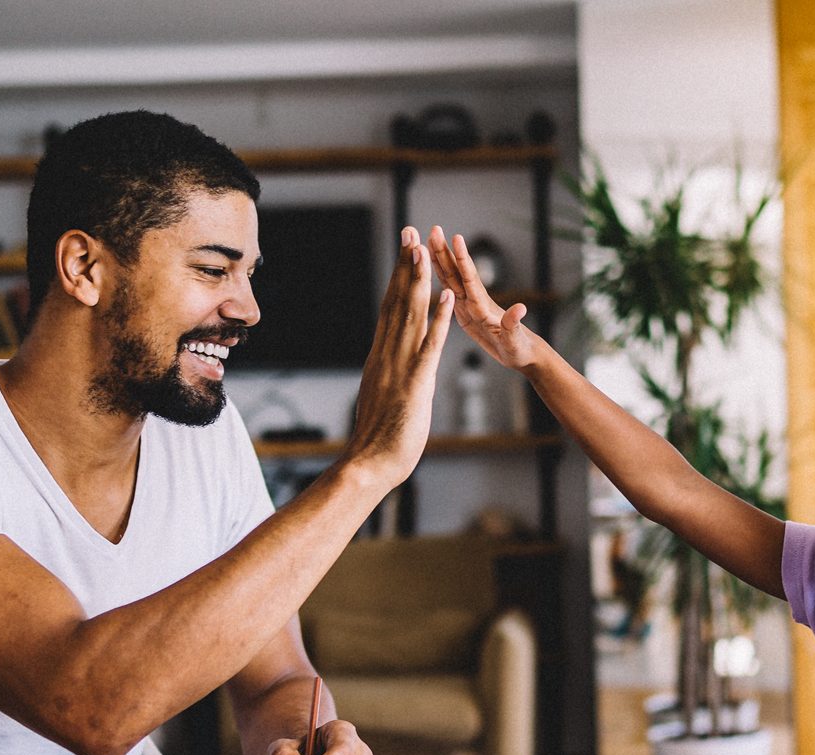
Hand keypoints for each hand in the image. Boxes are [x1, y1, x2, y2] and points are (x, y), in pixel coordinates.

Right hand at [341, 226, 454, 489]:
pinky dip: (438, 319)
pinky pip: (429, 345)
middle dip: (406, 265)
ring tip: (425, 250)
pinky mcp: (415, 382)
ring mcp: (400, 366)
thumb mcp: (381, 397)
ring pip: (411, 314)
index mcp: (381, 356)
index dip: (399, 277)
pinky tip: (446, 297)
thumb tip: (386, 366)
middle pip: (398, 301)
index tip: (404, 251)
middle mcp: (387, 353)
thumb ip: (386, 376)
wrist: (368, 463)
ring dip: (420, 281)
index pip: (391, 308)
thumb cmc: (377, 439)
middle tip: (411, 232)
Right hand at [425, 225, 546, 371]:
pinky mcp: (464, 313)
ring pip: (451, 278)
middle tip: (434, 229)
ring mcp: (469, 305)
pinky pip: (449, 292)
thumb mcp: (516, 339)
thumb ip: (513, 324)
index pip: (471, 278)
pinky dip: (439, 278)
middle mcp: (475, 301)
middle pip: (457, 272)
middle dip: (444, 252)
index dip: (463, 259)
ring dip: (440, 260)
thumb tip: (520, 309)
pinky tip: (432, 268)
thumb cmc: (521, 348)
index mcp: (483, 306)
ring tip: (429, 239)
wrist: (522, 353)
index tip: (456, 238)